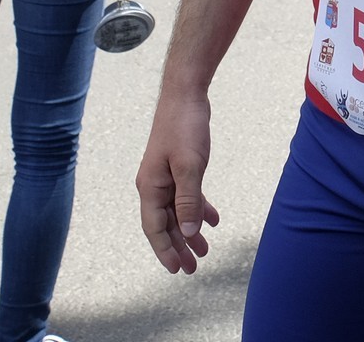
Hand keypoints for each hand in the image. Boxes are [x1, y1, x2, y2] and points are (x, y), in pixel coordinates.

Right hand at [136, 90, 220, 273]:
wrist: (185, 95)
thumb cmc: (184, 127)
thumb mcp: (190, 166)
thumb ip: (189, 199)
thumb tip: (189, 231)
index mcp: (150, 186)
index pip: (154, 228)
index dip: (165, 250)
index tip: (177, 270)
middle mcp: (154, 184)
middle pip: (166, 224)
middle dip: (178, 247)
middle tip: (193, 269)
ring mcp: (166, 176)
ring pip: (177, 212)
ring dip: (190, 231)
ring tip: (204, 250)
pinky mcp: (178, 167)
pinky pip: (187, 196)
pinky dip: (198, 209)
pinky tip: (213, 220)